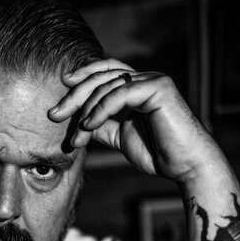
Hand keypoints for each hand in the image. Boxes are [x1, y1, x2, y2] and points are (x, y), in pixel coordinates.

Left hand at [48, 58, 227, 183]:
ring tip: (77, 133)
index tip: (61, 92)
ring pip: (108, 85)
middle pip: (101, 76)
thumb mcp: (120, 137)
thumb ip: (102, 125)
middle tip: (54, 114)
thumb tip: (78, 122)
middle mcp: (145, 79)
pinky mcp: (159, 88)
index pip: (103, 73)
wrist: (185, 166)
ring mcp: (153, 80)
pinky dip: (101, 109)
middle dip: (74, 95)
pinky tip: (89, 125)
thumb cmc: (157, 153)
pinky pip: (120, 94)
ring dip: (86, 110)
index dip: (81, 78)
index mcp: (136, 87)